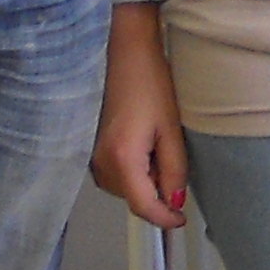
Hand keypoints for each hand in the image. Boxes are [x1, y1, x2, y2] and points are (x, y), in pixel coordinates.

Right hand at [92, 2, 188, 228]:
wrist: (122, 51)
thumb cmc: (148, 81)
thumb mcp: (171, 129)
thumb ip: (174, 170)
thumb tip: (175, 201)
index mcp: (122, 160)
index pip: (143, 207)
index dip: (165, 218)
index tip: (180, 219)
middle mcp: (99, 163)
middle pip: (133, 198)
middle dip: (156, 192)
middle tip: (171, 158)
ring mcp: (90, 156)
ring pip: (124, 187)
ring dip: (144, 179)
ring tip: (156, 143)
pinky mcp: (88, 147)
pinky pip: (114, 173)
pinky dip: (132, 168)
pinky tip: (142, 141)